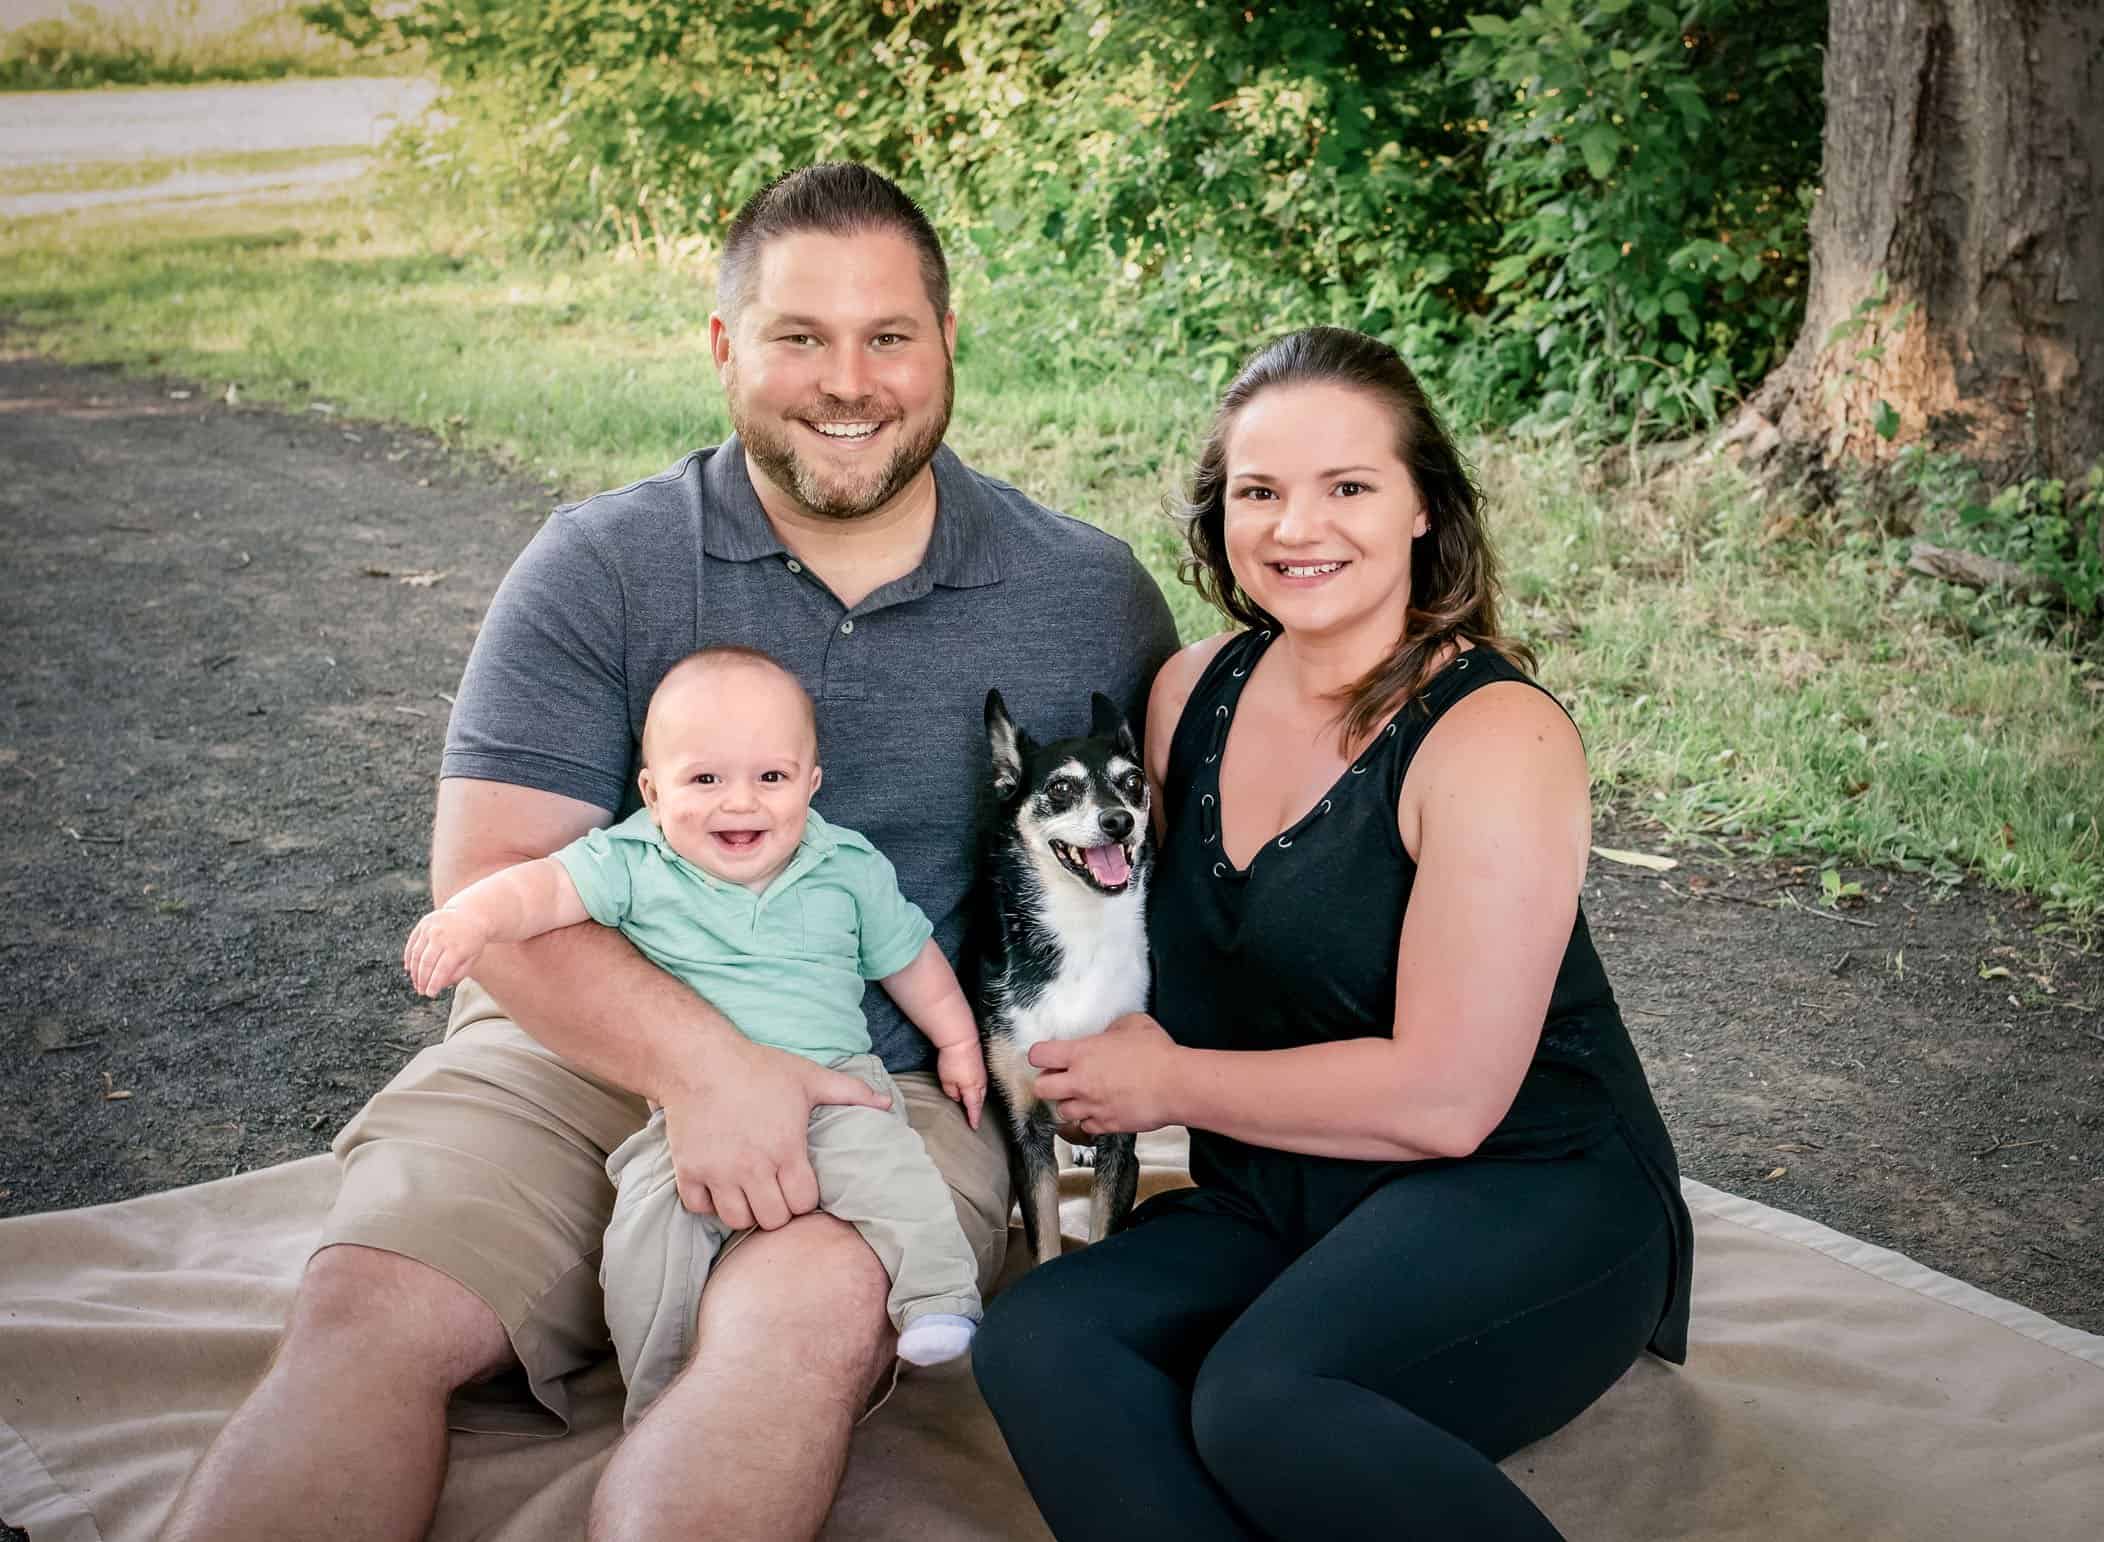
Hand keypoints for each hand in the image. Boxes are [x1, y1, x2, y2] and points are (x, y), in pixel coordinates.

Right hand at [402, 907, 490, 995]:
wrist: (471, 914)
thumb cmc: (472, 942)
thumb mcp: (472, 958)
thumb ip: (457, 973)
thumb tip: (439, 985)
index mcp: (458, 946)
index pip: (442, 970)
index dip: (434, 984)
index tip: (430, 994)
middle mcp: (443, 936)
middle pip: (427, 963)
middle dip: (422, 980)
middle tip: (421, 991)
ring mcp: (431, 928)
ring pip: (417, 954)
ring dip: (414, 971)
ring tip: (416, 983)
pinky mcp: (424, 923)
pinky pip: (412, 943)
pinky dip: (409, 957)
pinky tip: (409, 969)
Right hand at [657, 1037, 890, 1232]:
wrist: (700, 1059)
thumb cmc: (759, 1068)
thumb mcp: (809, 1077)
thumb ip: (851, 1093)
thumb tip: (887, 1103)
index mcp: (785, 1149)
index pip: (803, 1204)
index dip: (805, 1198)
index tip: (799, 1184)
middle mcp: (752, 1167)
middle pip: (773, 1220)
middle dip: (779, 1210)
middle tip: (776, 1191)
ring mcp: (718, 1171)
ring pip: (737, 1220)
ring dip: (745, 1210)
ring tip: (749, 1191)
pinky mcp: (689, 1170)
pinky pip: (699, 1208)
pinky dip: (709, 1202)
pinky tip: (719, 1185)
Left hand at [936, 1038, 986, 1129]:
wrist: (960, 1039)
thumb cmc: (953, 1060)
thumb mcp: (947, 1081)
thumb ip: (952, 1092)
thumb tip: (957, 1097)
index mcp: (973, 1089)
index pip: (974, 1108)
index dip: (974, 1118)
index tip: (974, 1127)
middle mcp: (980, 1082)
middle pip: (980, 1100)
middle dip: (977, 1109)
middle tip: (974, 1118)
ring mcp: (981, 1073)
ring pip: (981, 1090)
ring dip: (978, 1098)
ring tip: (973, 1104)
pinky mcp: (980, 1064)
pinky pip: (980, 1081)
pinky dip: (977, 1088)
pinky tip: (972, 1087)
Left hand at [1028, 1013, 1181, 1135]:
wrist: (1176, 1085)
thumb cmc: (1157, 1054)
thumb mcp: (1132, 1024)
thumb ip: (1111, 1029)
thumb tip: (1108, 1035)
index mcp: (1081, 1054)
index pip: (1039, 1055)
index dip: (1040, 1055)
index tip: (1047, 1056)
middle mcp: (1080, 1082)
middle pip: (1041, 1089)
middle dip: (1048, 1083)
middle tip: (1061, 1078)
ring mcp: (1092, 1106)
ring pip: (1062, 1112)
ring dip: (1070, 1103)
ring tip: (1084, 1096)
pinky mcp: (1107, 1124)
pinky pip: (1086, 1127)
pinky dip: (1090, 1120)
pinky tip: (1101, 1109)